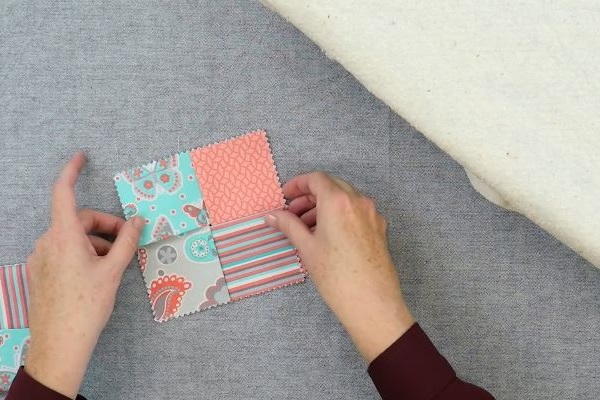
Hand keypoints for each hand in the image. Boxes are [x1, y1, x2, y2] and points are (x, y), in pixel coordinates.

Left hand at [25, 153, 142, 398]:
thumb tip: (138, 221)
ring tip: (113, 264)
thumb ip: (126, 241)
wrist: (60, 344)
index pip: (63, 193)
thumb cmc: (87, 305)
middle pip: (77, 219)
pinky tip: (97, 274)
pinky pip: (63, 252)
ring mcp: (40, 258)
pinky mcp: (40, 272)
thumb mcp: (113, 271)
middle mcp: (47, 242)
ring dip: (94, 242)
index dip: (71, 171)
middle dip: (104, 225)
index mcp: (63, 236)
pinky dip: (82, 254)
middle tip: (126, 240)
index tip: (81, 157)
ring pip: (71, 237)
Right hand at [266, 172, 413, 362]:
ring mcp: (372, 215)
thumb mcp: (306, 247)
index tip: (286, 195)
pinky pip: (356, 212)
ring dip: (324, 206)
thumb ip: (289, 225)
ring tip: (306, 226)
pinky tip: (327, 234)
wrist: (371, 302)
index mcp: (338, 201)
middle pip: (331, 186)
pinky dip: (339, 215)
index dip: (297, 184)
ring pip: (345, 199)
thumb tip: (273, 215)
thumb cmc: (337, 276)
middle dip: (309, 195)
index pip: (316, 179)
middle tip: (292, 212)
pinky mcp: (379, 229)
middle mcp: (358, 202)